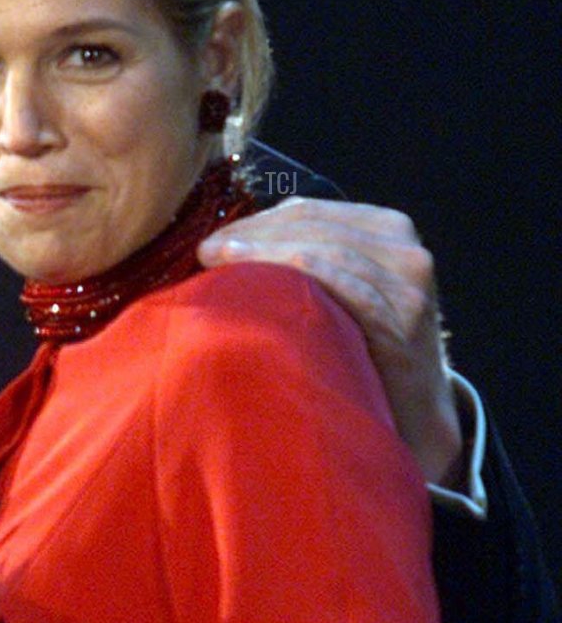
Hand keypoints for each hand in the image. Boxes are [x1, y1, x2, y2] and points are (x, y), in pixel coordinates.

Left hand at [199, 199, 464, 484]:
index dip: (257, 221)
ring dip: (268, 252)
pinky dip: (305, 275)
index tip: (213, 240)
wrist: (416, 410)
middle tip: (206, 250)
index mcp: (389, 228)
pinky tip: (266, 280)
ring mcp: (411, 282)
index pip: (310, 211)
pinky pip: (349, 288)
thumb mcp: (346, 288)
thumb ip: (311, 256)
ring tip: (219, 261)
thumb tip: (236, 239)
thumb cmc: (364, 347)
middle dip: (255, 235)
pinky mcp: (406, 318)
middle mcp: (406, 249)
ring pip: (328, 251)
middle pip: (315, 227)